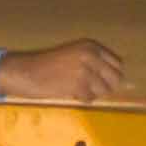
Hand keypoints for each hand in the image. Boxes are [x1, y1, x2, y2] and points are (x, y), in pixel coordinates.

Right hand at [0, 39, 130, 103]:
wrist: (28, 72)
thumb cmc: (49, 64)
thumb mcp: (74, 54)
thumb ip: (94, 61)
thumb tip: (116, 79)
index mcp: (92, 46)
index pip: (118, 63)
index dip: (112, 75)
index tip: (103, 81)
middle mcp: (91, 56)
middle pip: (116, 78)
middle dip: (107, 86)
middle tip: (92, 89)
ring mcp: (86, 70)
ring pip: (104, 90)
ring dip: (93, 93)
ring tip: (77, 89)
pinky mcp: (79, 85)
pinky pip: (90, 98)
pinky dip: (82, 99)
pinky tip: (71, 93)